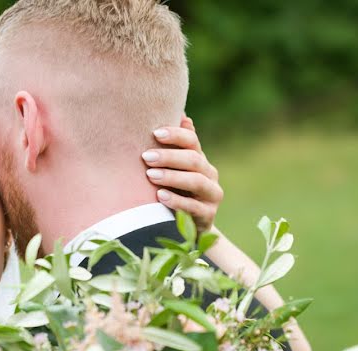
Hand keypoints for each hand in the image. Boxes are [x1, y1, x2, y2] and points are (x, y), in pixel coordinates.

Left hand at [144, 115, 222, 232]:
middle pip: (194, 160)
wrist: (190, 229)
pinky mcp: (209, 215)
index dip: (176, 135)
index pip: (192, 141)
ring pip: (196, 181)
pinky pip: (194, 207)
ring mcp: (212, 195)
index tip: (155, 133)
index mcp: (200, 160)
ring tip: (150, 175)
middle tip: (146, 157)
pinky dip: (177, 201)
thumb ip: (174, 148)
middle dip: (169, 157)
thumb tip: (180, 115)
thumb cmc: (176, 193)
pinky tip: (160, 196)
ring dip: (172, 177)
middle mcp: (210, 174)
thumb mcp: (173, 171)